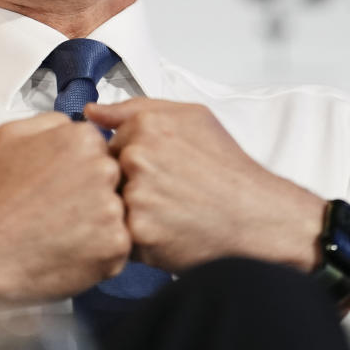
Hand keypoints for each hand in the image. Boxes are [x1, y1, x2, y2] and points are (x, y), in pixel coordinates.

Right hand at [0, 114, 129, 318]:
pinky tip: (67, 249)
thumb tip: (72, 124)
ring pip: (116, 212)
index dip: (79, 169)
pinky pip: (117, 245)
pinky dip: (97, 251)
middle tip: (59, 209)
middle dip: (90, 194)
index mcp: (81, 139)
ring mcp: (111, 209)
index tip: (61, 184)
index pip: (101, 148)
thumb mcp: (8, 136)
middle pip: (113, 178)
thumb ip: (49, 122)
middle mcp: (102, 170)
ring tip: (60, 231)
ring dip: (95, 222)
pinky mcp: (115, 246)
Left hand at [84, 99, 325, 273]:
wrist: (257, 215)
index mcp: (146, 126)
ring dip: (133, 214)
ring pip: (113, 207)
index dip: (131, 162)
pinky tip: (169, 231)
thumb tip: (91, 112)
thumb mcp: (191, 118)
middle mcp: (137, 158)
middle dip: (129, 187)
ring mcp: (137, 197)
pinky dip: (140, 239)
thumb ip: (135, 109)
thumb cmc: (226, 168)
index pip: (108, 145)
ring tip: (169, 212)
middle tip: (166, 194)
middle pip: (109, 176)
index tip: (158, 171)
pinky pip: (122, 238)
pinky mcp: (140, 234)